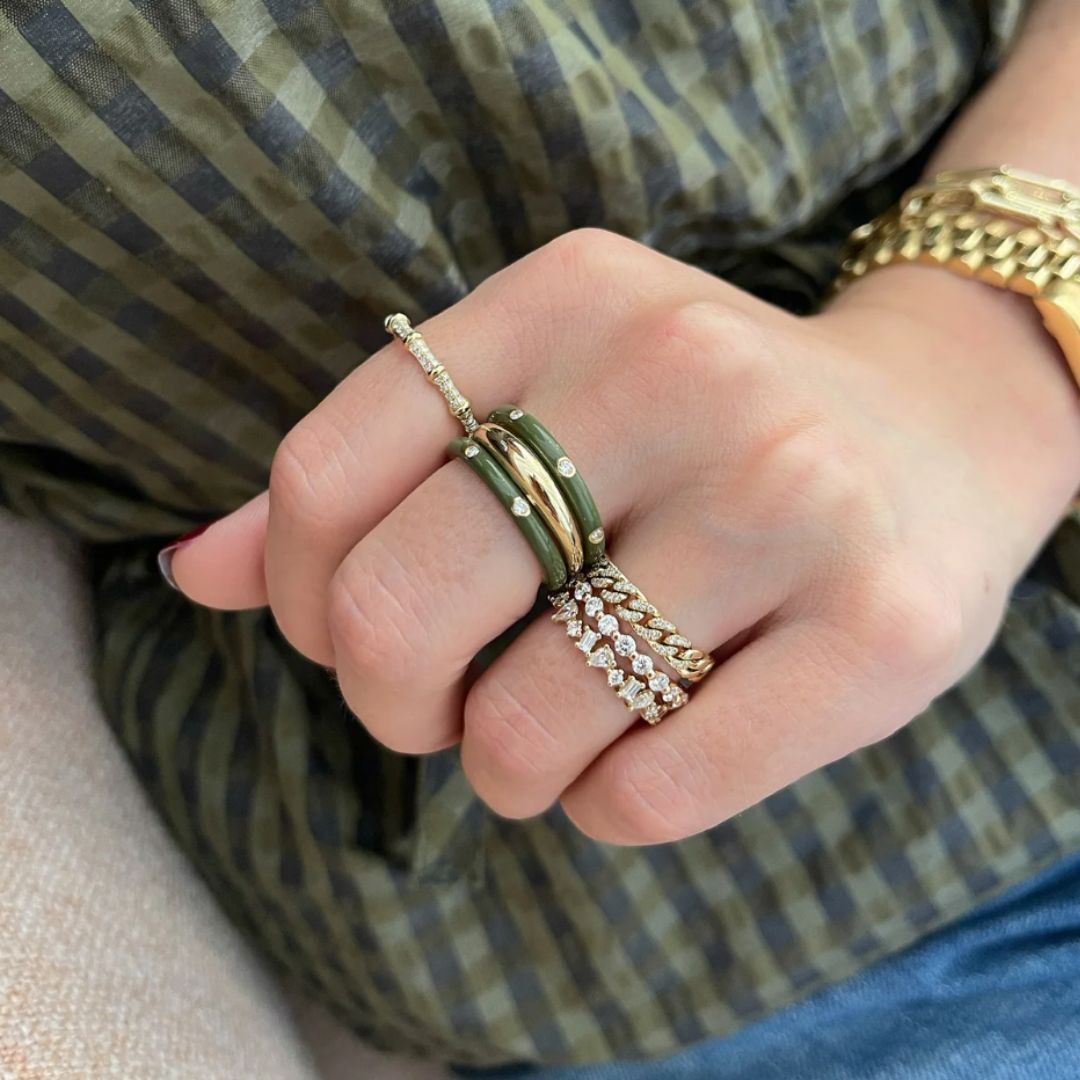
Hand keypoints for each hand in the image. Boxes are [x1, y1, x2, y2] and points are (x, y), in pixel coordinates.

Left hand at [165, 229, 1079, 844]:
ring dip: (504, 765)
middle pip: (402, 603)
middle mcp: (675, 372)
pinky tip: (636, 757)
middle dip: (386, 700)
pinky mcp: (877, 626)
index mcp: (565, 293)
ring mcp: (786, 495)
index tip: (347, 632)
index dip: (301, 593)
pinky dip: (602, 805)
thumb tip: (193, 570)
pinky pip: (644, 795)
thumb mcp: (538, 391)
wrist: (942, 427)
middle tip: (433, 707)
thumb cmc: (700, 426)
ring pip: (524, 725)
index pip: (325, 470)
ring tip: (551, 727)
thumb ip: (364, 476)